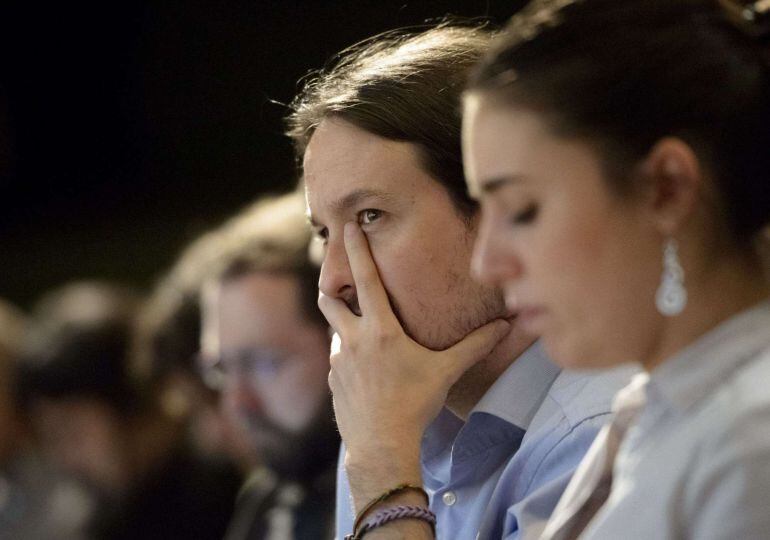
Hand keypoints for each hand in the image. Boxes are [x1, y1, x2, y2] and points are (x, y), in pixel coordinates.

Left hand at [320, 222, 510, 459]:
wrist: (381, 445)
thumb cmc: (415, 404)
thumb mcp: (446, 371)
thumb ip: (475, 346)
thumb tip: (505, 326)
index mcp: (380, 330)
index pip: (365, 279)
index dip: (356, 250)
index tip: (346, 227)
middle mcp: (353, 339)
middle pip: (330, 300)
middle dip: (332, 286)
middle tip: (339, 281)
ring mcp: (338, 361)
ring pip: (336, 331)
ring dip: (346, 327)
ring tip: (368, 338)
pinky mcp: (333, 381)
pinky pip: (338, 358)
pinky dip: (348, 355)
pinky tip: (366, 372)